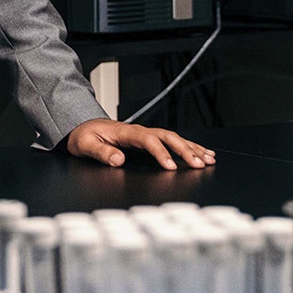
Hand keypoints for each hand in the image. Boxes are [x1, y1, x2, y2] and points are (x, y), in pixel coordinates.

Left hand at [64, 119, 214, 170]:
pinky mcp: (148, 138)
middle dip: (185, 150)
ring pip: (174, 138)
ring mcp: (145, 133)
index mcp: (125, 132)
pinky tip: (203, 153)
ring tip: (209, 159)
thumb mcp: (86, 145)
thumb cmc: (84, 136)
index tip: (171, 166)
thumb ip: (101, 152)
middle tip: (200, 164)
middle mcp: (139, 130)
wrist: (82, 126)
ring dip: (192, 148)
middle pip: (167, 137)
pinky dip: (189, 146)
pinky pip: (172, 141)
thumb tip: (118, 159)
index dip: (161, 153)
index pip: (148, 140)